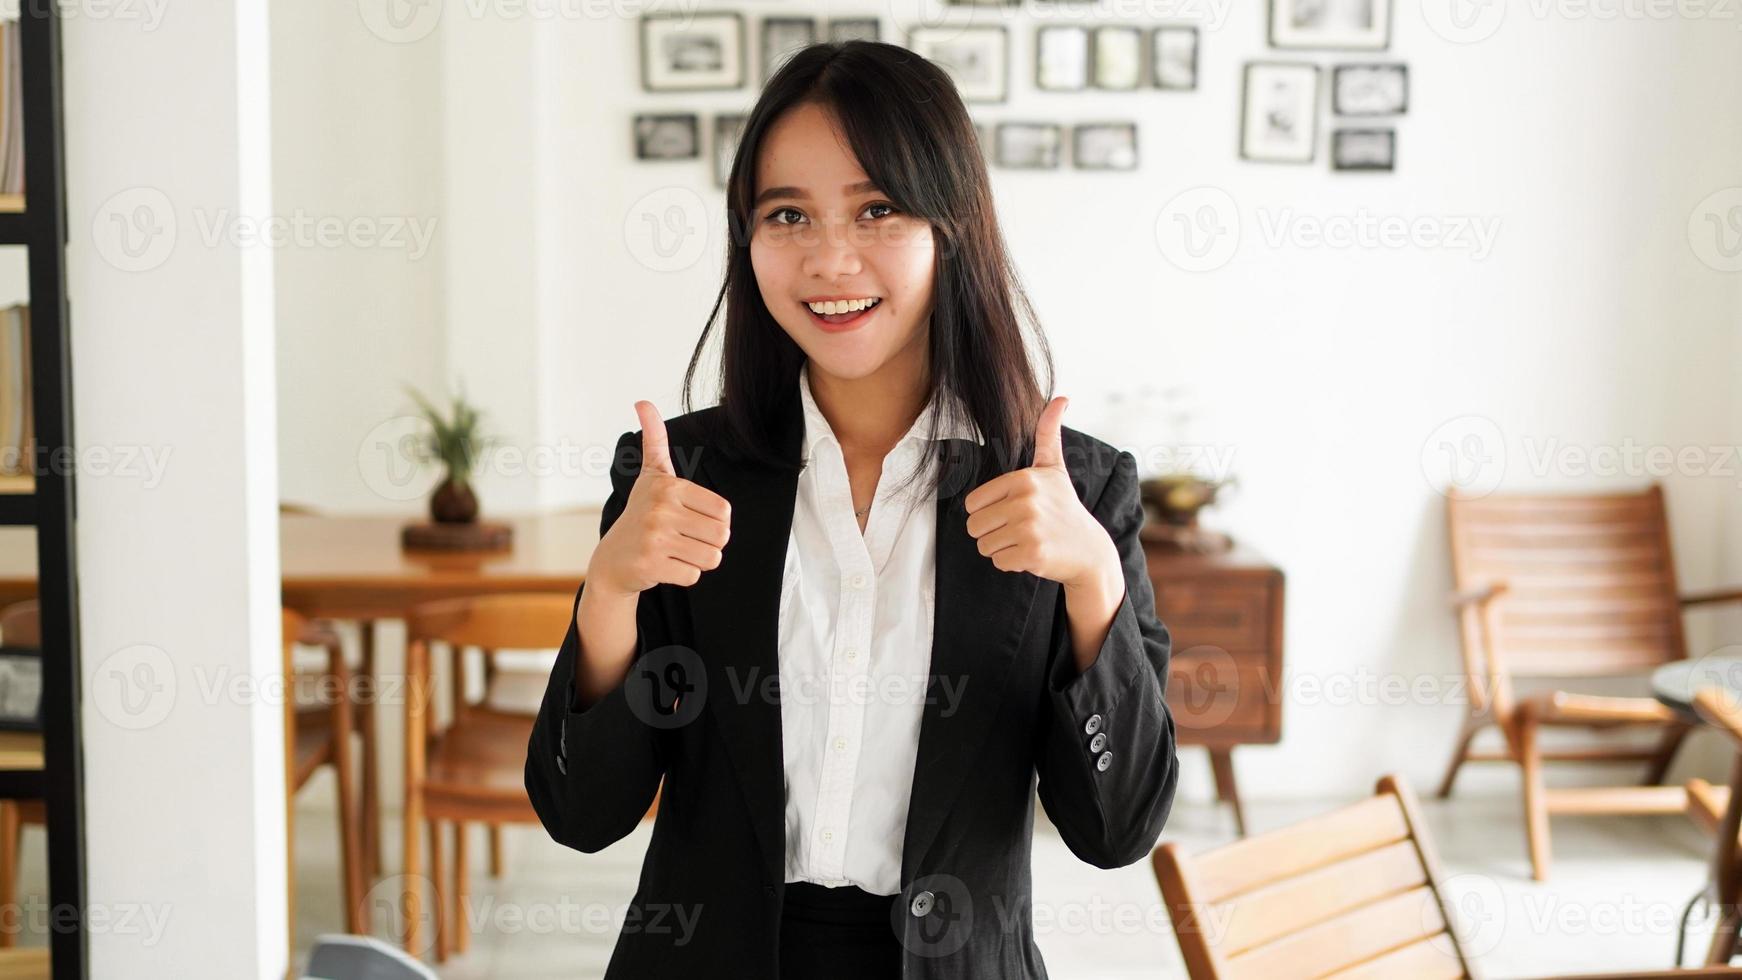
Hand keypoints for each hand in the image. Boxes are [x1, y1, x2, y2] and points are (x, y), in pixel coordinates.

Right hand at [586, 401, 732, 597]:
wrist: (612, 560)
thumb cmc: (641, 514)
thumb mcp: (651, 475)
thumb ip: (654, 440)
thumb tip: (642, 402)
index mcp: (668, 486)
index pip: (724, 511)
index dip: (714, 521)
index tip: (690, 519)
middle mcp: (660, 509)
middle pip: (721, 536)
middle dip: (709, 543)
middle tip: (685, 539)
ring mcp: (654, 538)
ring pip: (711, 558)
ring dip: (699, 560)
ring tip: (676, 552)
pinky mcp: (651, 565)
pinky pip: (694, 575)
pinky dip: (684, 575)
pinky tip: (665, 566)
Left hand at [964, 396, 1119, 594]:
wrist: (1090, 550)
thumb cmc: (1064, 507)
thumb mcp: (1054, 469)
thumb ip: (1048, 434)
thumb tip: (1062, 398)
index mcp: (1023, 478)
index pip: (972, 504)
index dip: (988, 513)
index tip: (1014, 512)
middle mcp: (1026, 500)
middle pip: (974, 526)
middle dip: (992, 533)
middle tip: (1020, 530)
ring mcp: (1029, 527)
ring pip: (984, 546)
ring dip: (1001, 549)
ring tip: (1027, 540)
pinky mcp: (1032, 553)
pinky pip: (998, 562)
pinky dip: (1012, 563)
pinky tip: (1033, 554)